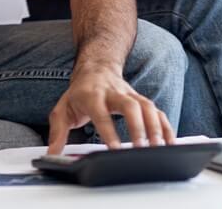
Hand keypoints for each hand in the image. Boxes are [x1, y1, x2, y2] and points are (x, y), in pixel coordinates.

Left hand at [46, 63, 175, 153]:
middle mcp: (114, 93)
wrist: (96, 67)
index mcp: (92, 95)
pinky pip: (157, 112)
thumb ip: (57, 132)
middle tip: (141, 148)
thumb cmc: (79, 92)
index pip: (101, 114)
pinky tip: (170, 143)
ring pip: (147, 106)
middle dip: (138, 127)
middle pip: (130, 106)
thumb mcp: (62, 109)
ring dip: (155, 127)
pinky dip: (165, 127)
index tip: (115, 150)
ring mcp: (130, 95)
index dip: (109, 131)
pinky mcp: (141, 100)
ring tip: (158, 148)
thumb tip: (51, 155)